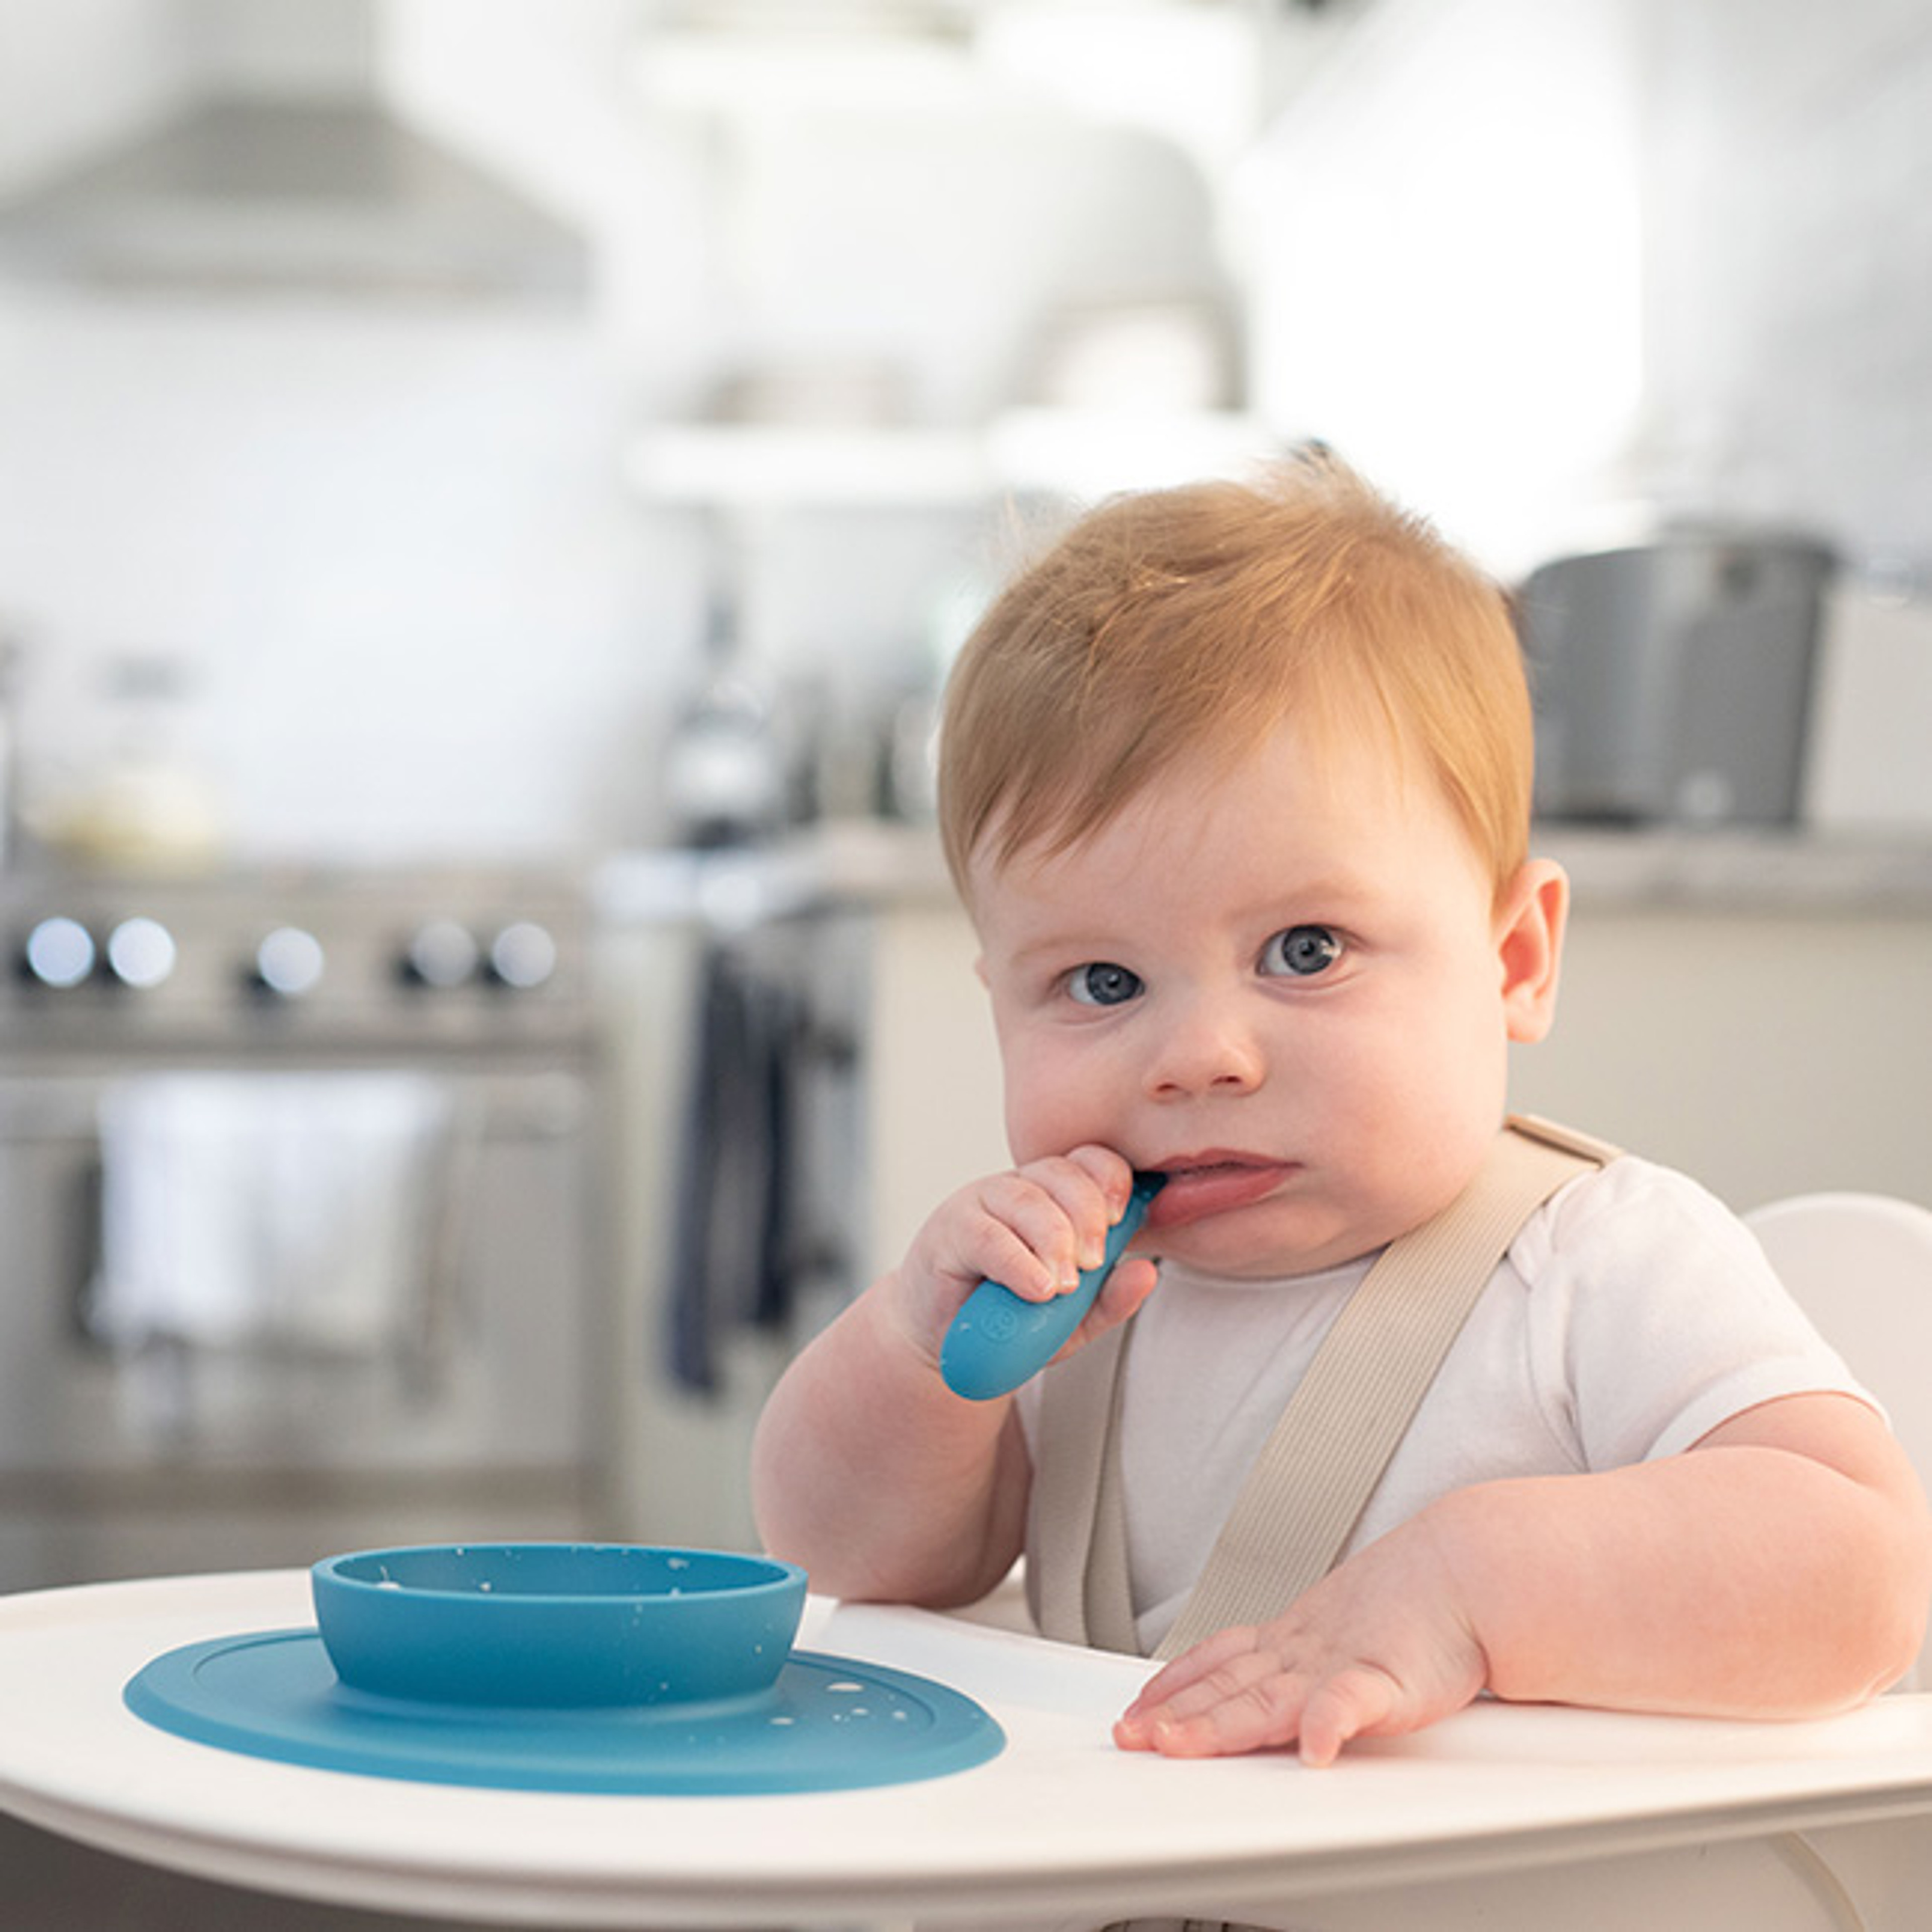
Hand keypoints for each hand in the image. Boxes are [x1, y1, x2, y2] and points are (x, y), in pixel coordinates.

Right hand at [889, 1146, 1158, 1373]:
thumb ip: (1110, 1298)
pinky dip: (1017, 1262)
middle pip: (1063, 1174)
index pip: (1090, 1162)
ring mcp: (983, 1203)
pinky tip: (1036, 1287)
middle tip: (1092, 1264)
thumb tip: (1147, 1272)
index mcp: (1055, 1196)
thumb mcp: (1072, 1317)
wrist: (950, 1344)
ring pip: (1027, 1200)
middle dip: (1088, 1217)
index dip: (1111, 1180)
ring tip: (1063, 1285)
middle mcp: (1021, 1189)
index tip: (1121, 1219)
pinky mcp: (951, 1229)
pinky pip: (989, 1235)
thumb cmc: (1012, 1319)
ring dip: (1054, 1241)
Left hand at [1112, 1511, 1488, 1767]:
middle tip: (1130, 1735)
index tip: (1136, 1708)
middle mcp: (1303, 1653)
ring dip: (1217, 1723)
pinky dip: (1325, 1725)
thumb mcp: (1343, 1630)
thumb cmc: (1412, 1608)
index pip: (1217, 1662)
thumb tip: (1284, 1703)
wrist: (1464, 1573)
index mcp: (1292, 1641)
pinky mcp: (1385, 1682)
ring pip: (1264, 1699)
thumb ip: (1309, 1668)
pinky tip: (1311, 1752)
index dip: (1173, 1685)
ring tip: (1175, 1742)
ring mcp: (1338, 1666)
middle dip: (1173, 1714)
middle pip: (1225, 1687)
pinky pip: (1348, 1705)